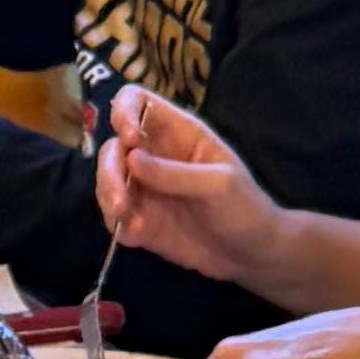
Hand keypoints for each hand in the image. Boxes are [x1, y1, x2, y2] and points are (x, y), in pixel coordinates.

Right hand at [93, 81, 264, 256]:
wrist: (252, 255)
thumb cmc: (245, 208)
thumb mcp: (219, 185)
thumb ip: (176, 173)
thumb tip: (131, 158)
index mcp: (178, 133)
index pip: (138, 103)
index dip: (124, 111)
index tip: (128, 137)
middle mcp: (155, 157)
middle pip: (113, 147)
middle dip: (109, 169)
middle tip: (120, 200)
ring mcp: (146, 190)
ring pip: (107, 181)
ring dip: (108, 196)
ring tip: (126, 218)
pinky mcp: (140, 220)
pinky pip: (114, 217)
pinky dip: (117, 224)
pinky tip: (136, 235)